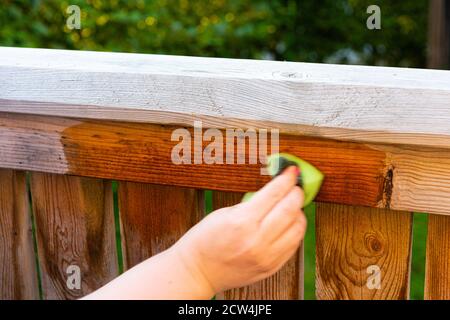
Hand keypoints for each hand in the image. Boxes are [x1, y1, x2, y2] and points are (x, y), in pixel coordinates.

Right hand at [172, 166, 305, 293]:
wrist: (199, 271)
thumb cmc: (206, 239)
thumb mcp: (225, 214)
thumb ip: (252, 204)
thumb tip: (276, 191)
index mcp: (242, 222)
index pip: (274, 193)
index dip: (286, 179)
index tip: (292, 171)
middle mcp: (257, 240)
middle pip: (290, 209)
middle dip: (296, 193)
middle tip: (295, 186)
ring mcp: (266, 257)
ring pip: (297, 228)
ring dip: (299, 213)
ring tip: (292, 206)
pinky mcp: (271, 267)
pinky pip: (294, 245)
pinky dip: (295, 230)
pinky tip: (289, 223)